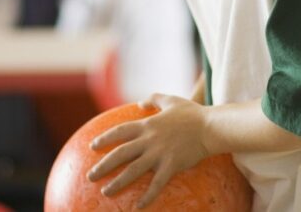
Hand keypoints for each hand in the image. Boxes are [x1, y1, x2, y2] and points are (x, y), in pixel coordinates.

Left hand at [86, 93, 210, 207]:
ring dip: (118, 182)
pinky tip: (138, 206)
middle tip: (90, 175)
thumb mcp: (171, 100)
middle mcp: (149, 140)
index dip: (105, 139)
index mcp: (147, 125)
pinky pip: (157, 184)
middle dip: (103, 165)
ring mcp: (159, 154)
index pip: (120, 132)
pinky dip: (147, 196)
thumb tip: (140, 102)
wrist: (210, 127)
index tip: (92, 146)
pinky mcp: (171, 165)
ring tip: (105, 192)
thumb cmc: (193, 114)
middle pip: (120, 154)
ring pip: (133, 170)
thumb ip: (154, 98)